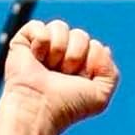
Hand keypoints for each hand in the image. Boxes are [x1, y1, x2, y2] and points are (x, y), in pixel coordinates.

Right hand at [0, 19, 118, 134]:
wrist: (39, 108)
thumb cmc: (66, 106)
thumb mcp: (100, 95)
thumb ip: (111, 73)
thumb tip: (103, 47)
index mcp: (80, 66)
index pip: (95, 46)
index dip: (91, 62)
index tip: (78, 81)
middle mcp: (62, 55)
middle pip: (80, 35)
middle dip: (75, 56)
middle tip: (62, 75)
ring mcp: (43, 47)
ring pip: (60, 27)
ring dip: (58, 50)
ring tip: (48, 68)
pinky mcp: (24, 41)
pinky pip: (39, 26)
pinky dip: (40, 42)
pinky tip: (35, 58)